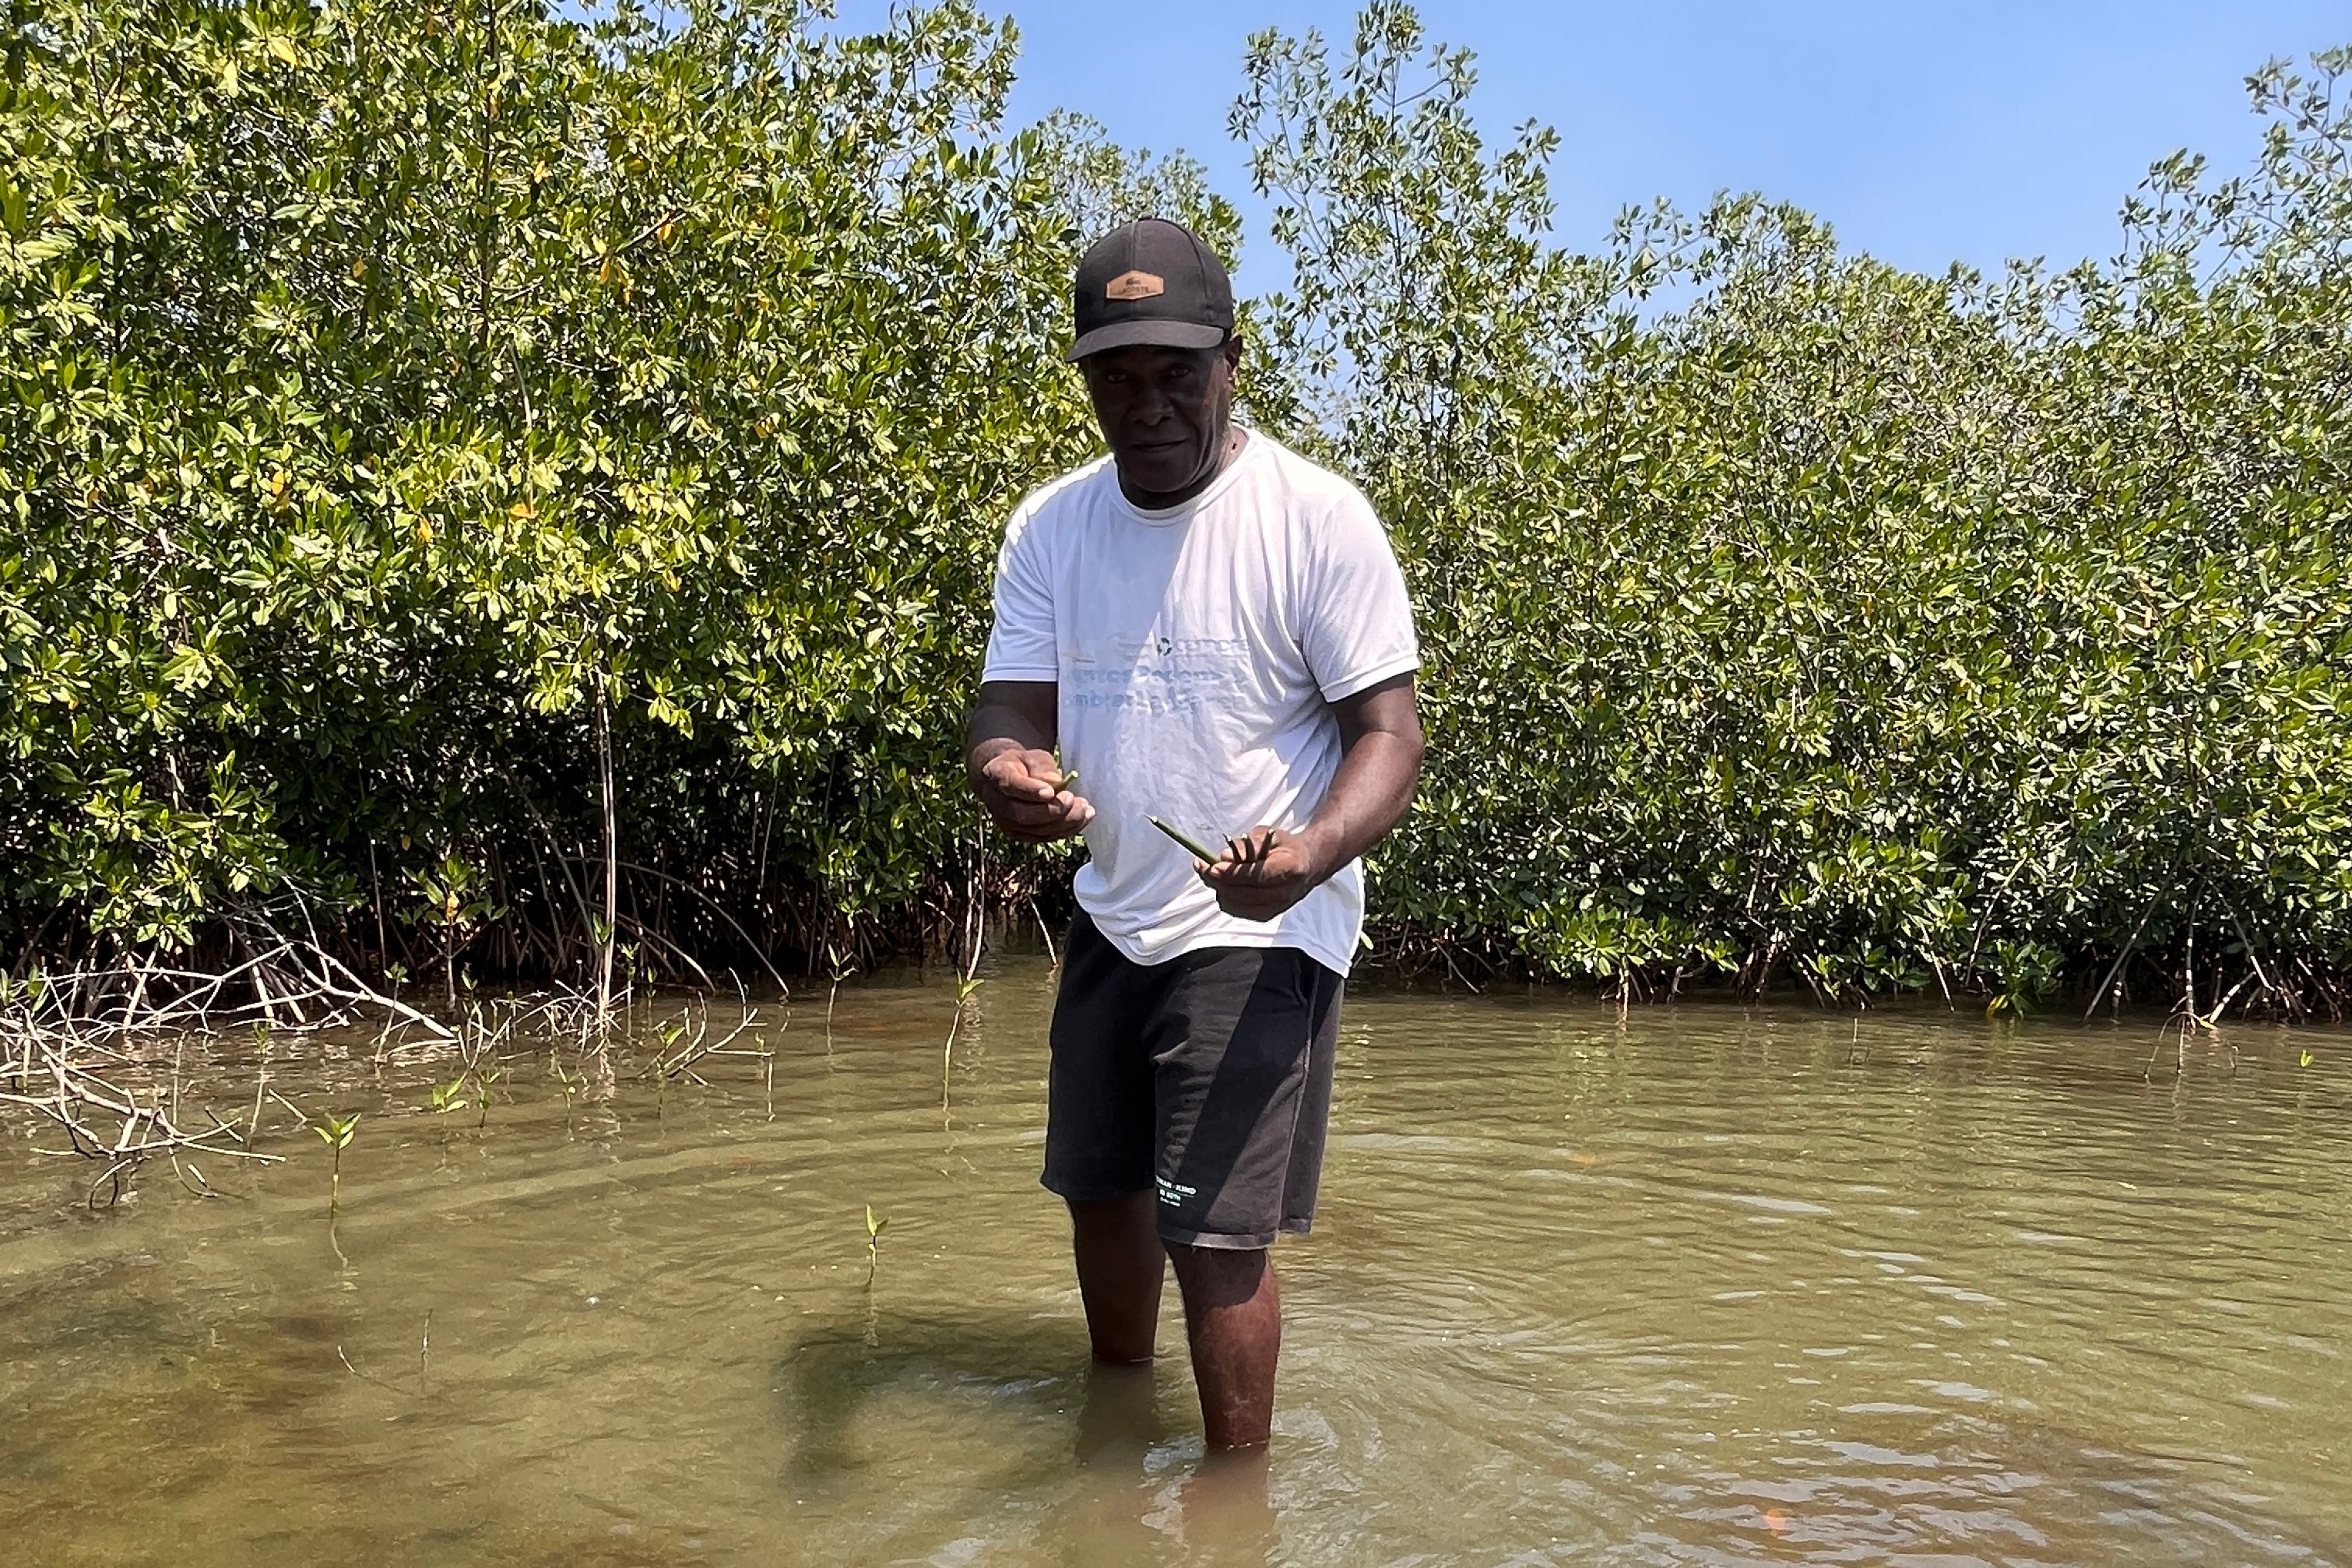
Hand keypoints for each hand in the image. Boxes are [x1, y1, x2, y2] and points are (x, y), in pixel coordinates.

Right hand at [974, 747, 1091, 842]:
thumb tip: (1055, 782)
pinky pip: (1046, 837)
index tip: (1050, 791)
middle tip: (1072, 799)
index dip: (1030, 791)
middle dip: (1052, 810)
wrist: (1010, 780)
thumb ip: (1042, 767)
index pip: (1012, 786)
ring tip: (1084, 807)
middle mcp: (999, 804)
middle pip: (1023, 815)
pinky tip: (1083, 817)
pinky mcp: (1022, 835)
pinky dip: (1068, 829)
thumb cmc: (1023, 765)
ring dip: (1064, 821)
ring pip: (1036, 830)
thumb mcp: (1032, 756)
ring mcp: (1009, 823)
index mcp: (998, 776)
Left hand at [1197, 825, 1326, 921]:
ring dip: (1217, 887)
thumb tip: (1224, 856)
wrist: (1306, 867)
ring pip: (1234, 904)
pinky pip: (1235, 909)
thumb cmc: (1286, 848)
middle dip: (1217, 880)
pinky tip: (1220, 881)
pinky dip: (1223, 895)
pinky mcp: (1265, 916)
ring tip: (1209, 870)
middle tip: (1200, 864)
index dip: (1231, 873)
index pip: (1256, 876)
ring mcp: (1275, 909)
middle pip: (1242, 893)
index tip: (1212, 866)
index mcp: (1290, 869)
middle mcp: (1284, 894)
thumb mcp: (1270, 835)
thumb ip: (1248, 844)